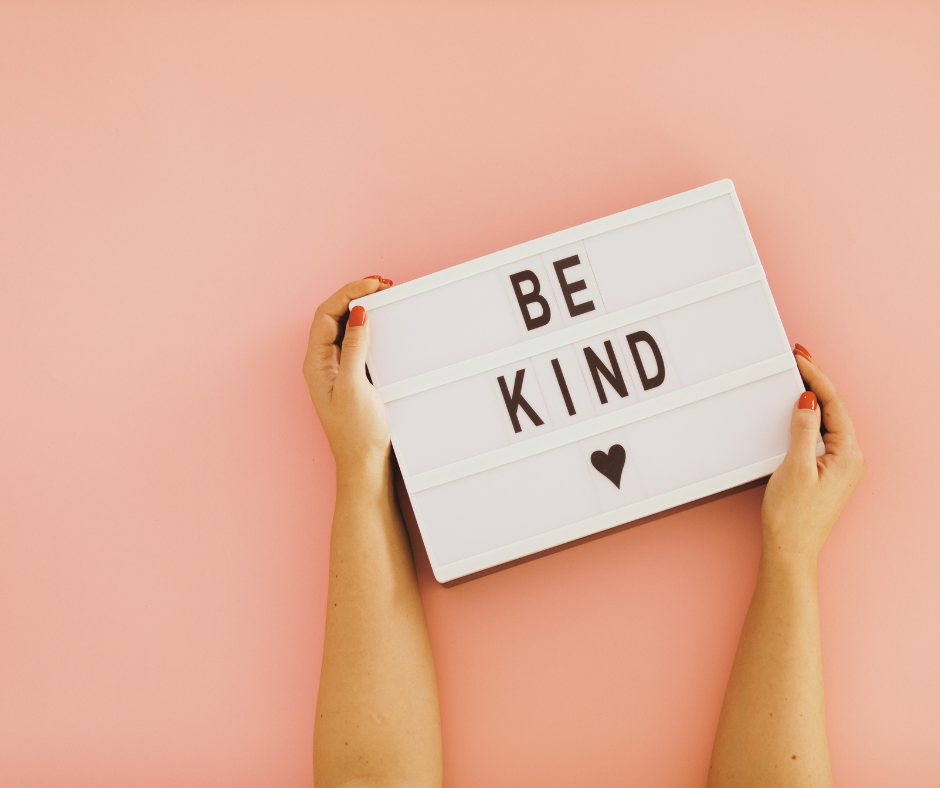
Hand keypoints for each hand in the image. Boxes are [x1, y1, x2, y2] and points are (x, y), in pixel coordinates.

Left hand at [303, 277, 392, 477]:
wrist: (364, 465)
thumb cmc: (356, 433)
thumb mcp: (356, 385)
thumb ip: (356, 347)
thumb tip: (359, 313)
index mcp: (316, 363)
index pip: (326, 313)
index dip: (348, 293)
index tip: (373, 284)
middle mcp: (323, 363)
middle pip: (334, 316)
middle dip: (356, 295)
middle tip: (382, 285)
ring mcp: (338, 370)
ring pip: (345, 327)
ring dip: (363, 309)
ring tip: (383, 297)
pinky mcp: (353, 378)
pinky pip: (357, 343)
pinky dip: (369, 328)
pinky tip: (383, 325)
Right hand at [761, 345, 866, 561]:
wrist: (791, 549)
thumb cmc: (793, 517)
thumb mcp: (795, 466)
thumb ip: (803, 430)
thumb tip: (809, 401)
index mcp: (848, 454)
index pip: (834, 403)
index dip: (816, 377)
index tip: (801, 358)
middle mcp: (850, 459)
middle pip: (834, 409)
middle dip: (816, 382)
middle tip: (799, 360)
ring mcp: (841, 467)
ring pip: (829, 421)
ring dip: (814, 399)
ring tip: (800, 378)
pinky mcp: (829, 473)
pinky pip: (823, 436)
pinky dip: (810, 419)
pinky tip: (799, 413)